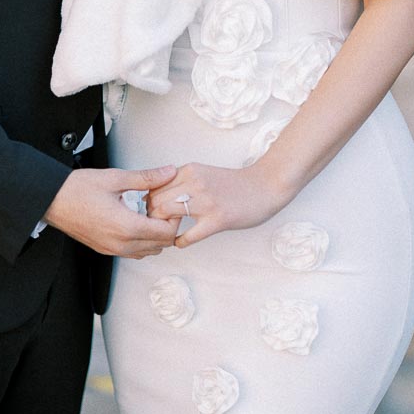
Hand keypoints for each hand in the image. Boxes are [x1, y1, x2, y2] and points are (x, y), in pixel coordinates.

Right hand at [44, 165, 180, 257]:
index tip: (170, 204)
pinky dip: (141, 241)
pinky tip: (135, 221)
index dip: (174, 218)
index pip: (166, 233)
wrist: (52, 200)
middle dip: (166, 227)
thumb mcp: (116, 179)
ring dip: (154, 236)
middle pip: (160, 245)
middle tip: (161, 206)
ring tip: (148, 213)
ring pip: (148, 252)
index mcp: (126, 227)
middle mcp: (121, 244)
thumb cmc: (78, 189)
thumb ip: (146, 178)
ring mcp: (112, 249)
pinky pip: (133, 252)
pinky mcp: (105, 249)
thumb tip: (167, 172)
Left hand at [147, 162, 288, 248]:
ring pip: (166, 214)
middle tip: (157, 227)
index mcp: (189, 170)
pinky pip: (188, 236)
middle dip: (152, 216)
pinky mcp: (217, 219)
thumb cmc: (233, 183)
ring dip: (163, 229)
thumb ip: (182, 181)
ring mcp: (206, 201)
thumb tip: (155, 195)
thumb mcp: (203, 173)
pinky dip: (180, 242)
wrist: (265, 186)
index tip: (152, 212)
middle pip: (156, 200)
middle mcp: (194, 182)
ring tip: (167, 235)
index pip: (154, 186)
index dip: (149, 201)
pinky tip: (180, 242)